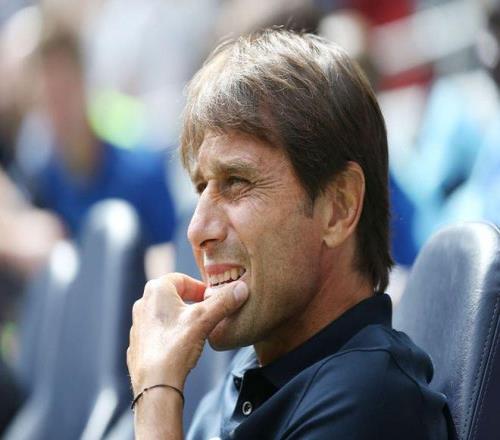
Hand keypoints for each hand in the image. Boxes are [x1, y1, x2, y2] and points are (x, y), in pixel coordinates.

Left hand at [127, 273, 248, 395]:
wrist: (154, 385)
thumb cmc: (175, 347)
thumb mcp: (205, 319)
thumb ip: (224, 301)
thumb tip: (242, 287)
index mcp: (156, 290)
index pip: (181, 278)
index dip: (199, 287)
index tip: (212, 298)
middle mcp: (143, 303)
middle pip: (173, 295)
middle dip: (192, 302)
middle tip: (207, 313)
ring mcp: (138, 324)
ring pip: (165, 314)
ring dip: (181, 318)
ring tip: (197, 331)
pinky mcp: (138, 343)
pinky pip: (158, 331)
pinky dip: (171, 334)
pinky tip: (182, 347)